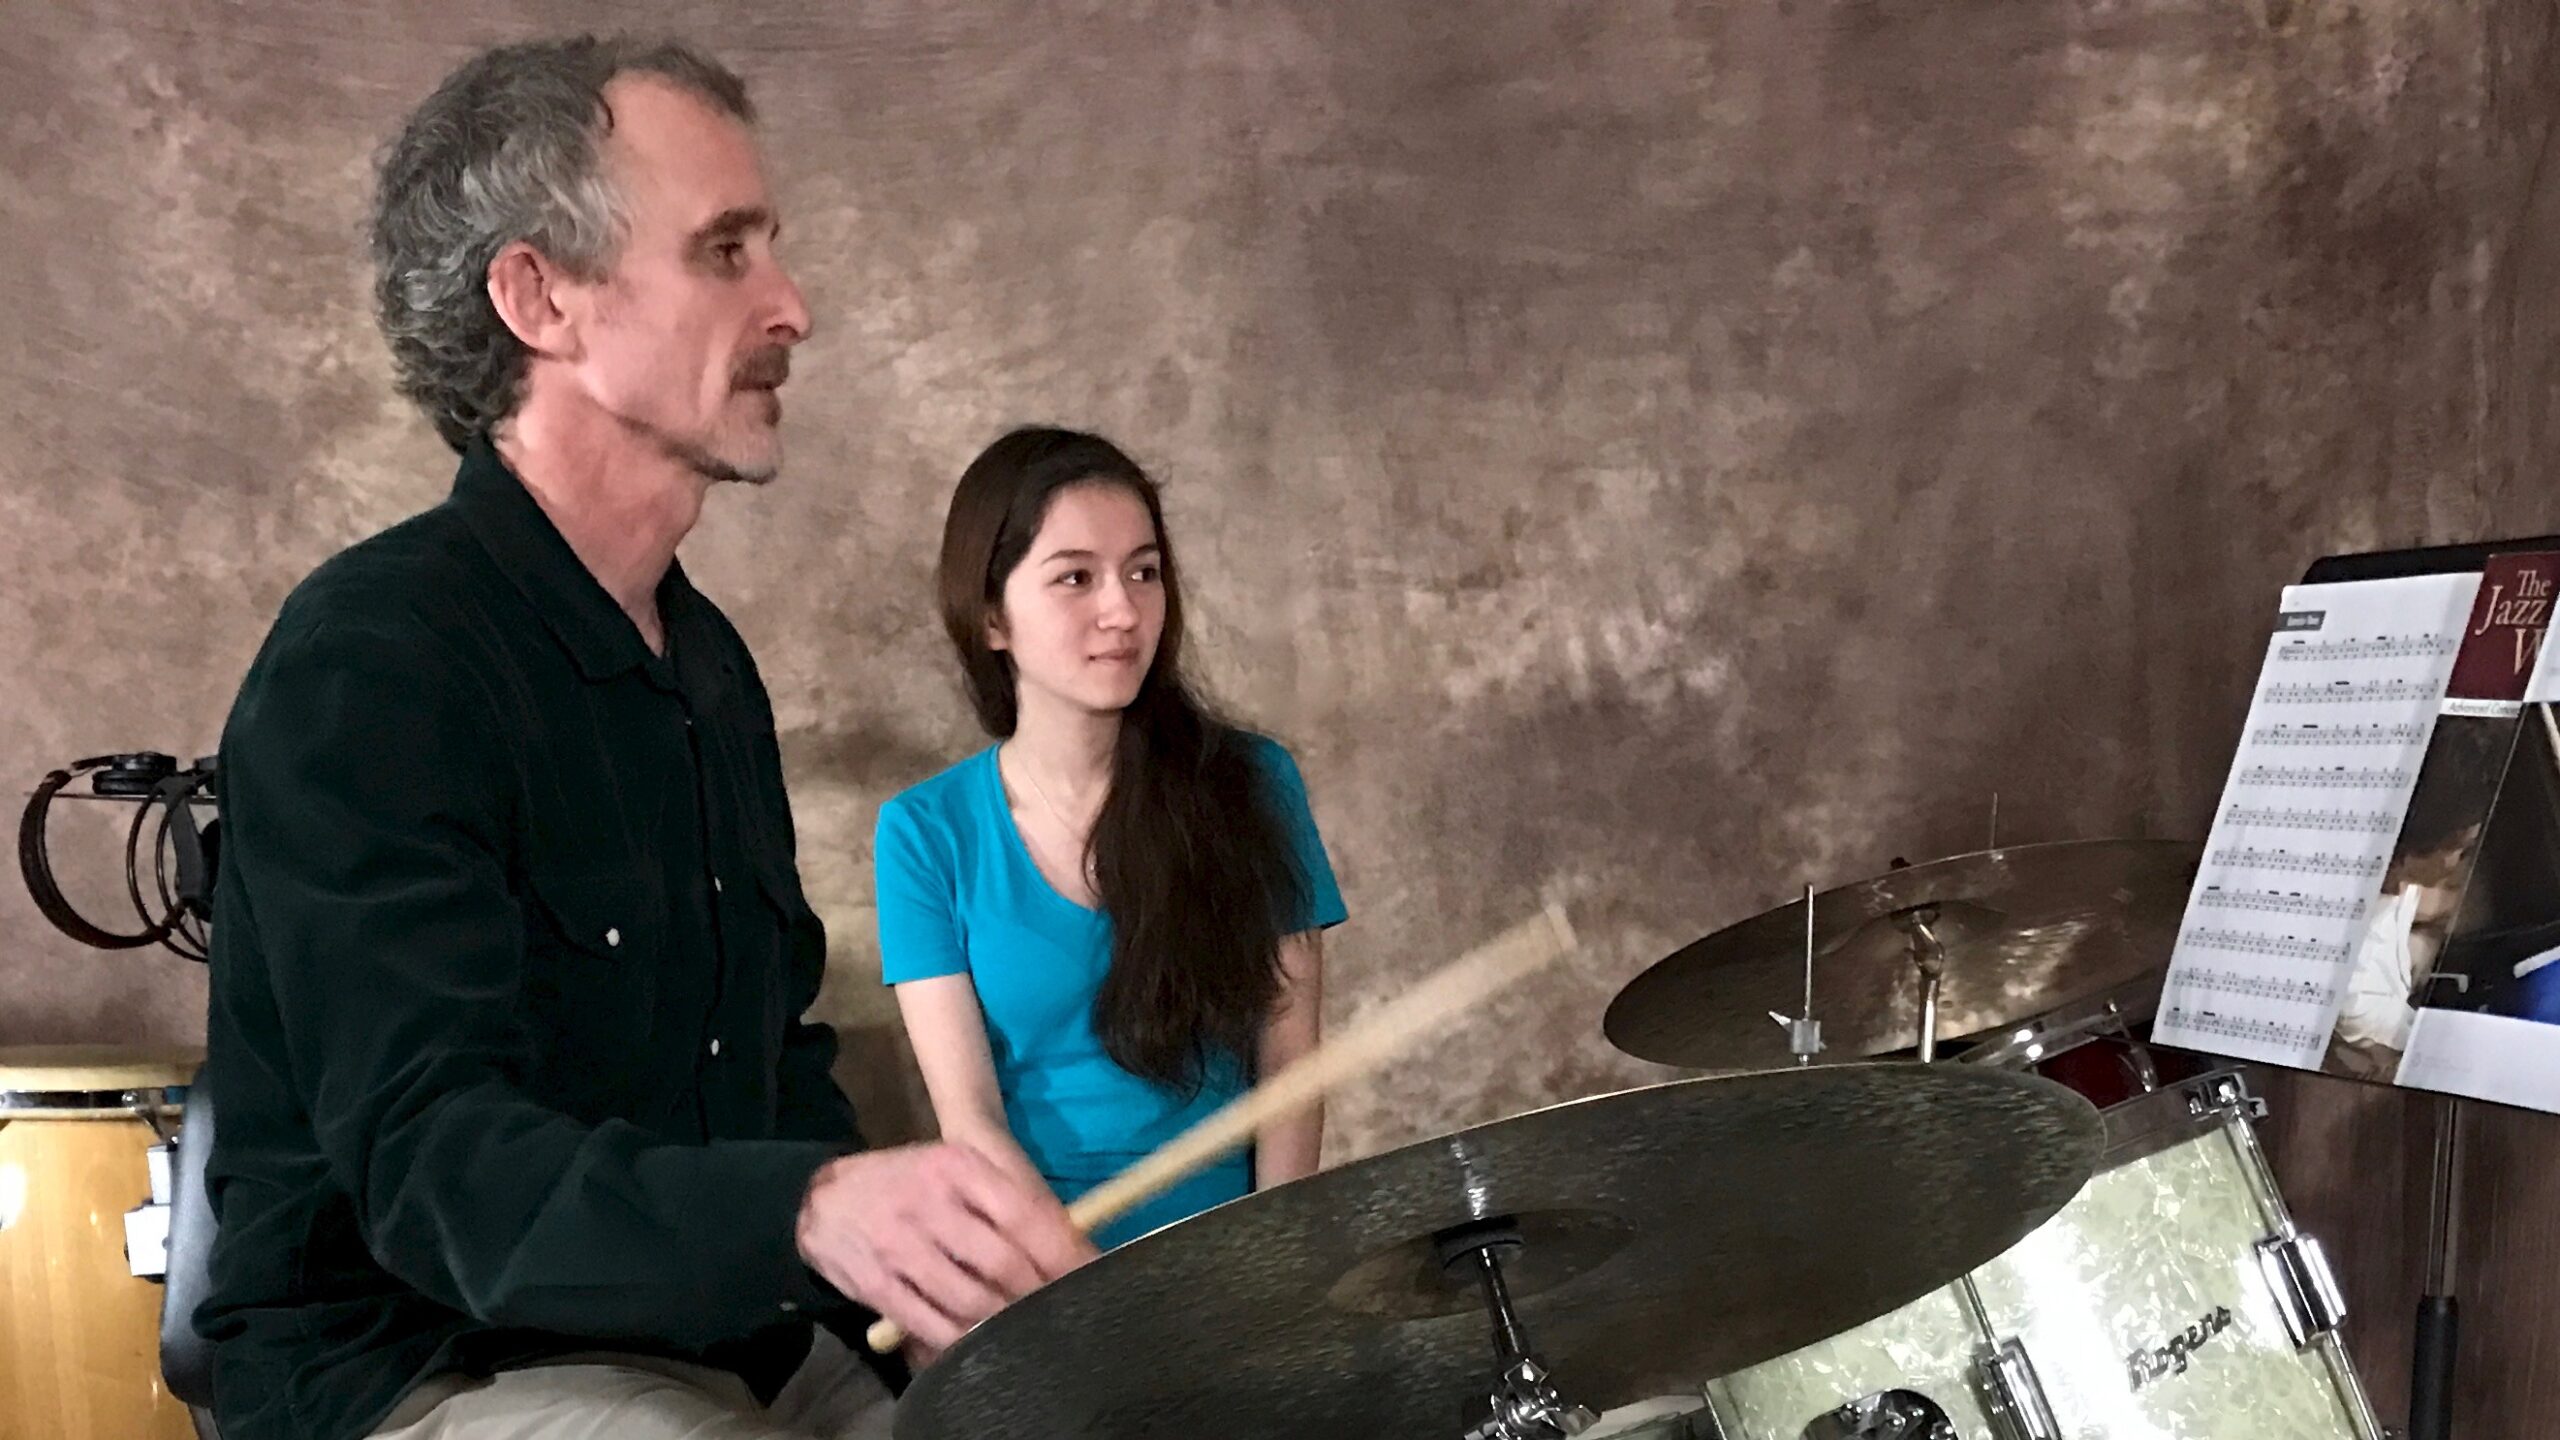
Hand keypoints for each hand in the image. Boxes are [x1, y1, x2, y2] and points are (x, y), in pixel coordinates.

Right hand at [796, 1143, 1092, 1349]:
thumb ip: (1012, 1198)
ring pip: (970, 1299)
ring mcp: (900, 1244)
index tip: (1094, 1276)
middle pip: (1003, 1263)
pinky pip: (930, 1322)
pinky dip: (960, 1339)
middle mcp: (930, 1202)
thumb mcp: (959, 1169)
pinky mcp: (876, 1282)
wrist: (823, 1197)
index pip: (1025, 1214)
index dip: (1065, 1253)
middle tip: (1063, 1311)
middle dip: (1040, 1294)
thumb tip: (1074, 1244)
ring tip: (1028, 1329)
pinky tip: (979, 1342)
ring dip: (1005, 1321)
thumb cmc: (911, 1183)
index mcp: (959, 1167)